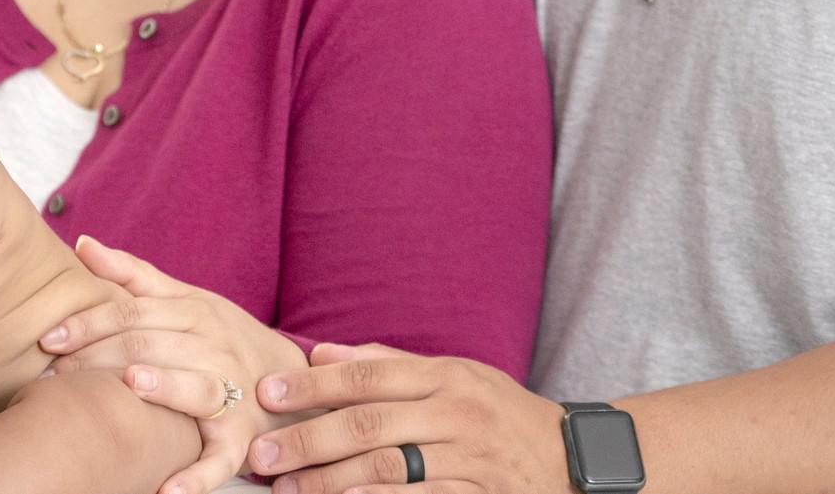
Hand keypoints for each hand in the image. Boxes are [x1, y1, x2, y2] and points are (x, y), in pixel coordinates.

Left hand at [39, 236, 306, 493]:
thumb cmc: (222, 337)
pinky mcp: (241, 439)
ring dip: (164, 388)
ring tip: (130, 387)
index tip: (50, 338)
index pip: (133, 313)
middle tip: (57, 376)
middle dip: (102, 359)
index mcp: (192, 312)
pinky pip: (220, 459)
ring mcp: (231, 392)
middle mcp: (212, 348)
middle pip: (151, 347)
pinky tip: (166, 490)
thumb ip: (133, 275)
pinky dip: (197, 477)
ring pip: (195, 387)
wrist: (290, 379)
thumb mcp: (185, 299)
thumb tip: (83, 243)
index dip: (90, 323)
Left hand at [252, 342, 568, 492]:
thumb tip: (318, 353)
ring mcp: (470, 461)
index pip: (367, 377)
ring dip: (330, 483)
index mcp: (445, 377)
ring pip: (389, 470)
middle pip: (370, 426)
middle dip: (309, 441)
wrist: (572, 458)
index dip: (313, 386)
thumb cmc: (496, 410)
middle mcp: (456, 416)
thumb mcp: (453, 372)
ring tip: (287, 490)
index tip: (267, 394)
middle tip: (262, 455)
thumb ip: (384, 363)